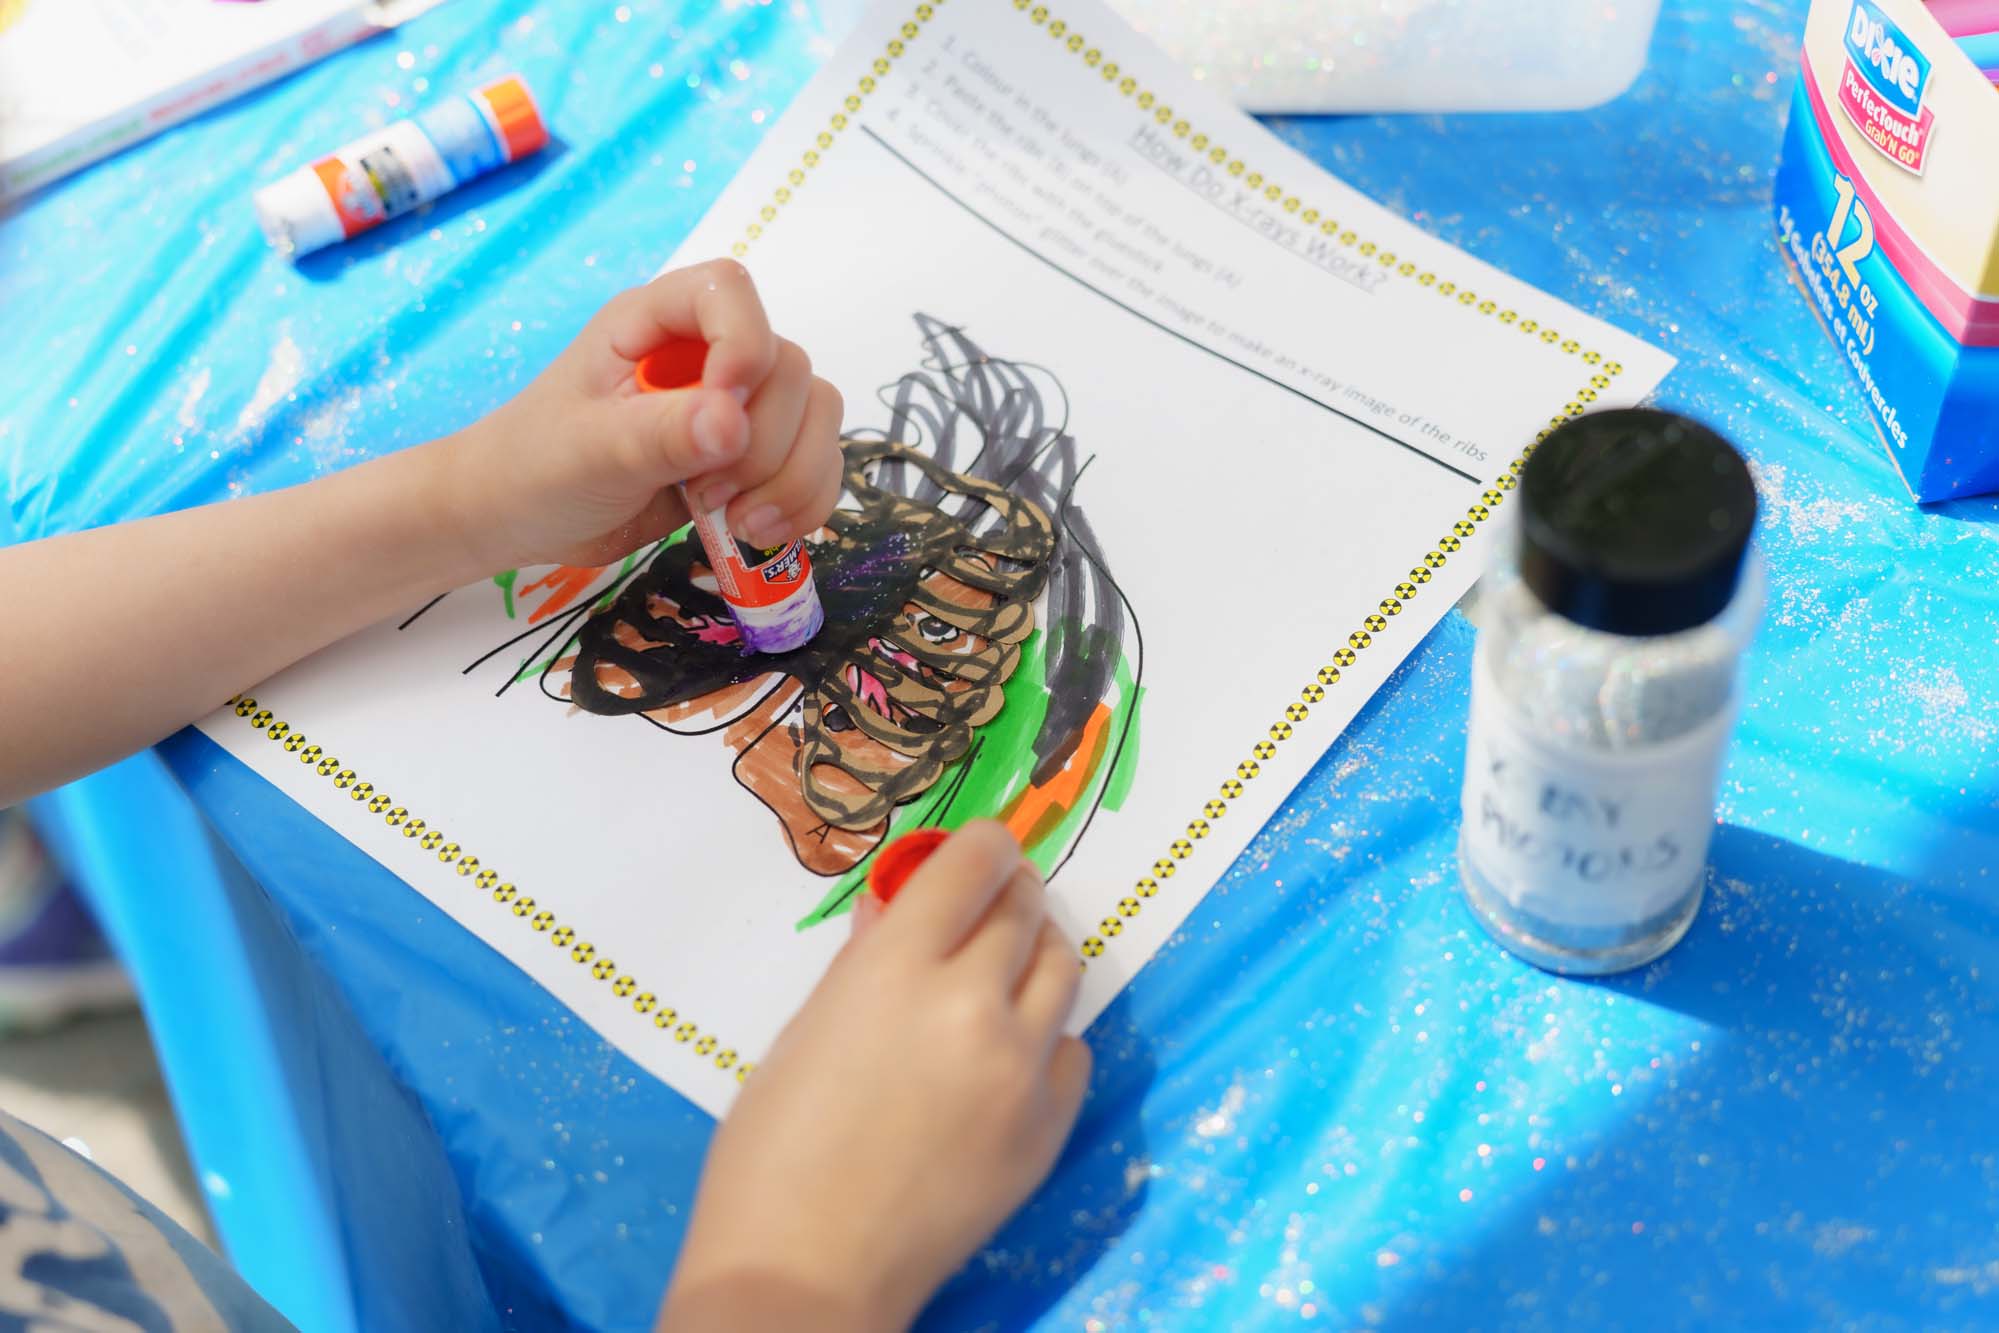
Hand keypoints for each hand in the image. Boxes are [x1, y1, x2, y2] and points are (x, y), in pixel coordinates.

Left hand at [442, 259, 845, 572]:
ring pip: (816, 416)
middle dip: (767, 443)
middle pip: (788, 368)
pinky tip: (759, 532)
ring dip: (793, 478)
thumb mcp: (590, 452)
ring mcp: (734, 405)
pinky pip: (813, 463)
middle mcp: (705, 353)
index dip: (744, 344)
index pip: (729, 292)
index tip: (726, 409)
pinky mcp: (750, 455)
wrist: (521, 519)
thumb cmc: (536, 467)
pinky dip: (803, 501)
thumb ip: (660, 435)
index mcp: (654, 323)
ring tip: (740, 523)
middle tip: (709, 496)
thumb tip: (731, 422)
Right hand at [659, 823, 1091, 1332]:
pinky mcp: (1048, 1127)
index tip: (981, 847)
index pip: (971, 866)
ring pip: (1063, 969)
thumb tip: (897, 905)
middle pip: (1022, 911)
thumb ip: (863, 960)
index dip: (980, 845)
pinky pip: (1072, 1050)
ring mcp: (1021, 1069)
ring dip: (1037, 951)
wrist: (807, 1274)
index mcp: (898, 968)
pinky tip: (1012, 1052)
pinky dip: (1047, 1036)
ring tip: (1009, 964)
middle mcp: (973, 1003)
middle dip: (1008, 893)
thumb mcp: (803, 1033)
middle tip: (994, 898)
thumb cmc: (773, 1152)